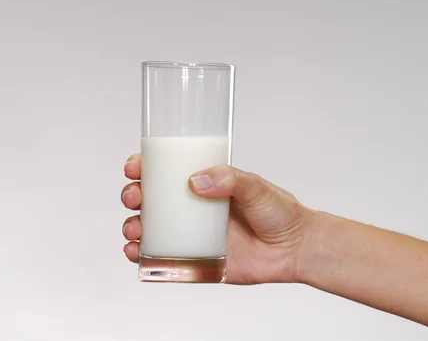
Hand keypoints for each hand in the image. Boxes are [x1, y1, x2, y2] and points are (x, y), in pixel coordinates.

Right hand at [121, 155, 313, 283]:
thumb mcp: (257, 186)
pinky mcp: (195, 261)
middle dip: (133, 195)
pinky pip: (162, 259)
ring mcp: (192, 235)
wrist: (295, 249)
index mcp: (206, 185)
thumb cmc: (279, 213)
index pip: (167, 171)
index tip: (135, 167)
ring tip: (135, 228)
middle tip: (134, 197)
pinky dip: (143, 256)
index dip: (145, 167)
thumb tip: (197, 180)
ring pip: (150, 229)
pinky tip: (137, 253)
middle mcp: (194, 208)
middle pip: (150, 199)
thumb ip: (231, 179)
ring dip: (133, 226)